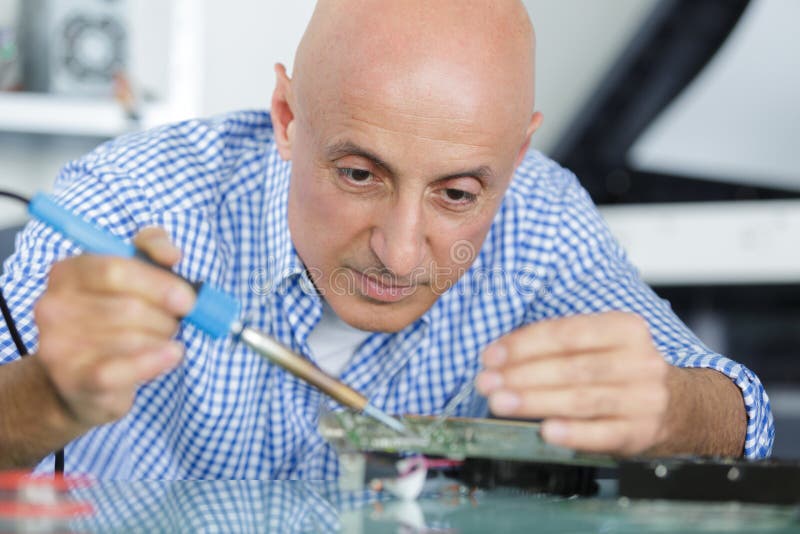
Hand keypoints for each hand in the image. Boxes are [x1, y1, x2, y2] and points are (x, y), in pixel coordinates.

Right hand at [33, 228, 195, 429]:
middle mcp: (52, 306)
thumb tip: (172, 255)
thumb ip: (152, 247)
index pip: (115, 269)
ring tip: (162, 340)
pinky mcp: (72, 379)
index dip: (158, 283)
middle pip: (129, 307)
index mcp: (67, 272)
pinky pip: (125, 369)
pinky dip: (156, 361)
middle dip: (165, 317)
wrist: (83, 378)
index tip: (187, 298)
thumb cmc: (115, 316)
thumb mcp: (132, 273)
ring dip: (162, 339)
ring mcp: (57, 344)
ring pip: (133, 338)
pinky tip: (172, 355)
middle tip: (174, 323)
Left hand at [475, 312, 670, 455]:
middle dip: (521, 375)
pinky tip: (546, 432)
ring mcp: (643, 399)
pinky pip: (602, 434)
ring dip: (535, 402)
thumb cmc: (622, 370)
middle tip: (487, 383)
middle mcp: (639, 361)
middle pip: (571, 367)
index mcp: (625, 329)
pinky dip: (573, 433)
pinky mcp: (641, 432)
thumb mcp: (601, 344)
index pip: (567, 333)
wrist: (680, 406)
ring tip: (500, 404)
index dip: (524, 344)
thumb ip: (557, 345)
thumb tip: (500, 357)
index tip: (491, 356)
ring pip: (581, 399)